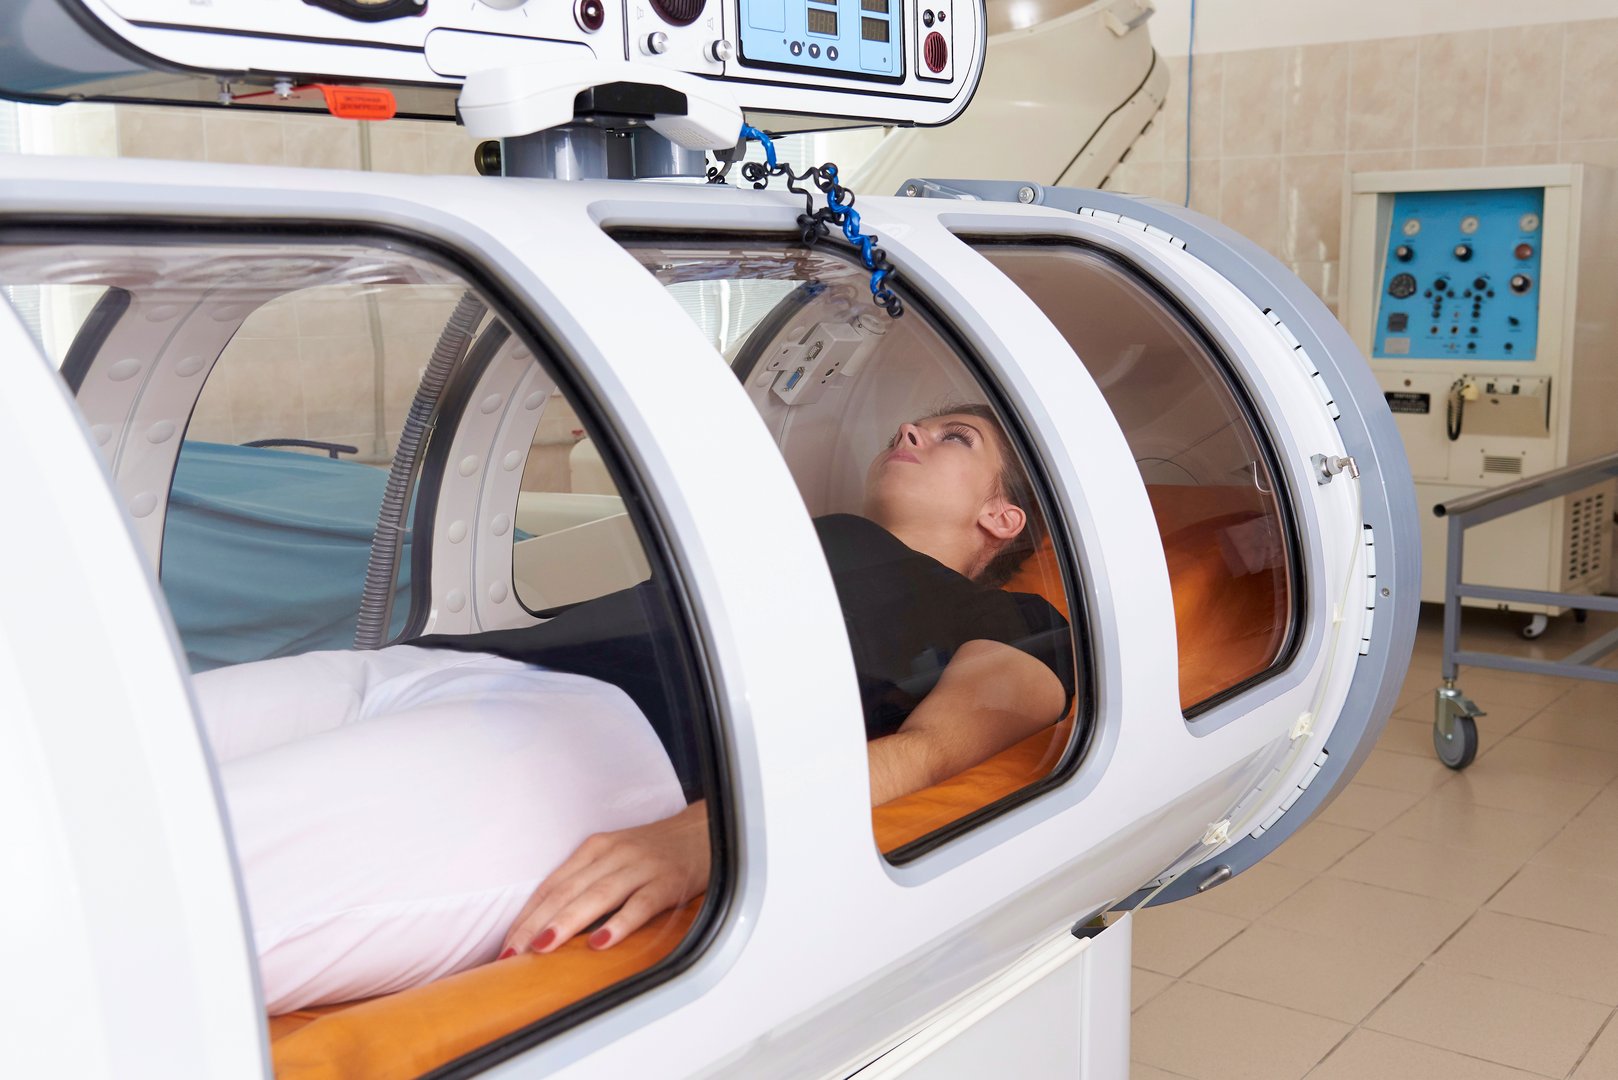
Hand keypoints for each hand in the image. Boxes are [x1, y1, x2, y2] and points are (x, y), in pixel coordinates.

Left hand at [500, 800, 709, 956]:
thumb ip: (587, 882)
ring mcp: (642, 867)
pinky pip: (641, 905)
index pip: (552, 885)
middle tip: (513, 953)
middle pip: (568, 891)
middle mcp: (615, 854)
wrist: (705, 831)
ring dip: (568, 922)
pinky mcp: (668, 882)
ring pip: (599, 896)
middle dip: (536, 923)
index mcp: (596, 848)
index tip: (506, 945)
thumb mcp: (616, 857)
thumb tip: (548, 925)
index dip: (527, 915)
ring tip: (544, 947)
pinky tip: (601, 942)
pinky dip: (620, 923)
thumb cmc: (654, 851)